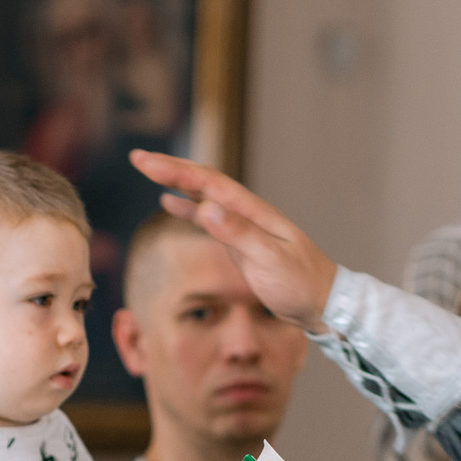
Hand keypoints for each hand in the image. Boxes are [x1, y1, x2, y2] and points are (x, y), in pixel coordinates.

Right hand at [131, 151, 338, 331]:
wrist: (323, 303)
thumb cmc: (300, 283)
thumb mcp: (269, 260)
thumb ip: (239, 234)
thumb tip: (206, 208)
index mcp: (253, 212)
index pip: (208, 183)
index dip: (175, 171)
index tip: (145, 162)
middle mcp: (247, 213)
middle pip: (204, 182)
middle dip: (170, 168)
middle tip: (137, 157)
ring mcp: (243, 226)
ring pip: (203, 196)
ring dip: (176, 182)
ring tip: (148, 169)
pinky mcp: (240, 242)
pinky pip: (208, 218)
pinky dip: (187, 208)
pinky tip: (170, 203)